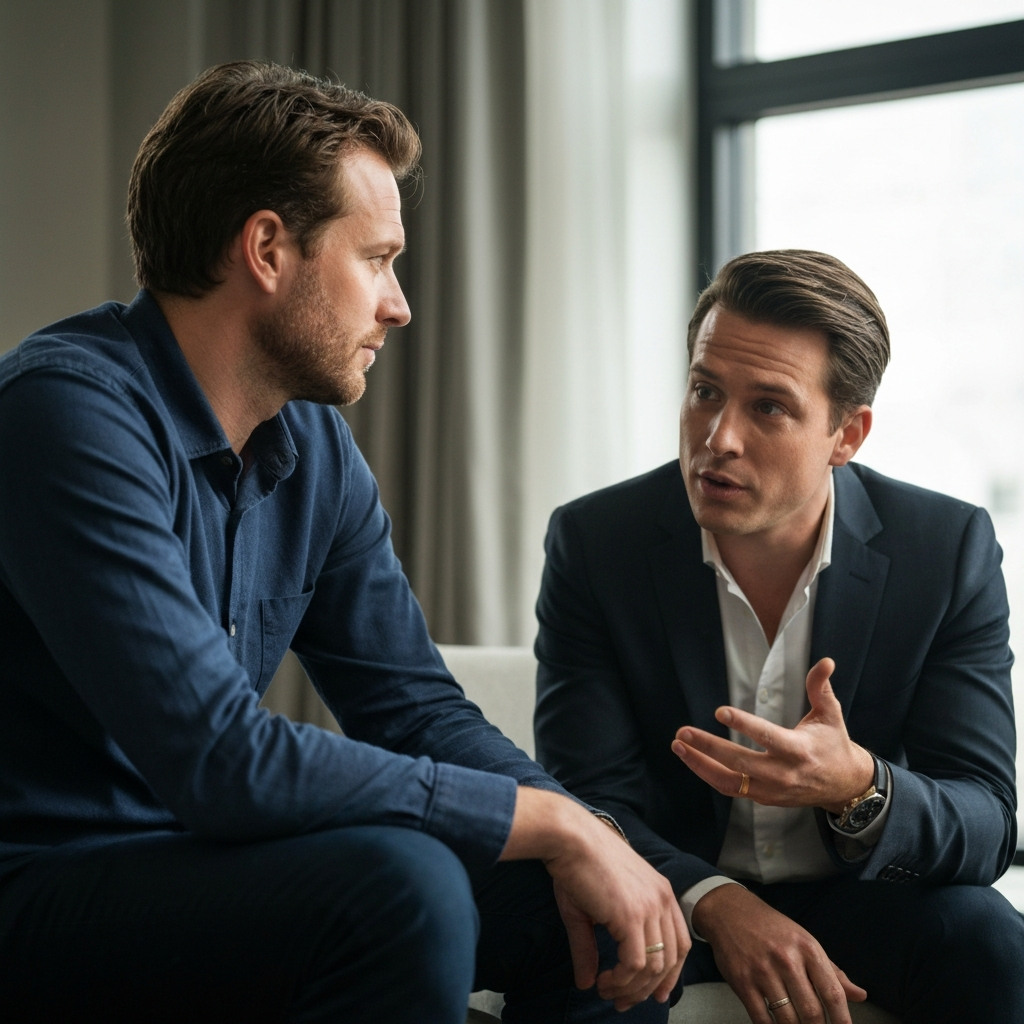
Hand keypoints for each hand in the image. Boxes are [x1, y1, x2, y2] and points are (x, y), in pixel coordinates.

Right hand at [500, 787, 689, 1009]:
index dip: (670, 973)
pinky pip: (635, 963)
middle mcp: (661, 899)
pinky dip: (621, 980)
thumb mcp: (588, 909)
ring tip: (608, 992)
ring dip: (631, 988)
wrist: (569, 838)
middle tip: (624, 1003)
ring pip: (653, 967)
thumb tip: (585, 982)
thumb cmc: (576, 864)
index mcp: (659, 891)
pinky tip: (604, 981)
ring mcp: (649, 907)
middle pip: (671, 960)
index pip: (679, 942)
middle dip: (648, 989)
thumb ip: (590, 947)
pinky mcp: (631, 915)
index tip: (655, 994)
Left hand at [671, 658, 873, 812]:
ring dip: (700, 764)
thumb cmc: (833, 744)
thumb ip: (820, 687)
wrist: (843, 785)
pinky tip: (692, 758)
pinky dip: (709, 774)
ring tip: (678, 745)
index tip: (720, 713)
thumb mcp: (830, 714)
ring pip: (729, 781)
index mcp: (798, 750)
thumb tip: (825, 661)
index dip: (743, 724)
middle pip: (739, 762)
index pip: (766, 736)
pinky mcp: (763, 798)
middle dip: (708, 747)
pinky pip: (730, 788)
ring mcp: (771, 789)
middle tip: (683, 732)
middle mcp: (782, 773)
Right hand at [693, 884, 865, 1023]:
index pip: (833, 993)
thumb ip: (832, 971)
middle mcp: (786, 959)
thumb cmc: (772, 928)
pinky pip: (761, 1018)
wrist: (729, 912)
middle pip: (812, 1012)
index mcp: (808, 948)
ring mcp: (762, 971)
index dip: (842, 1020)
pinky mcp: (742, 981)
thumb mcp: (804, 941)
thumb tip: (860, 995)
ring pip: (787, 1019)